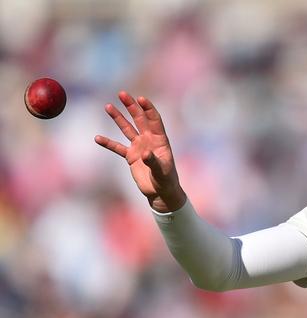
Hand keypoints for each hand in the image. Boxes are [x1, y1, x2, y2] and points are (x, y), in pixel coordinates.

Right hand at [95, 91, 186, 211]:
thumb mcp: (161, 171)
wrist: (160, 192)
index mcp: (160, 140)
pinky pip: (117, 147)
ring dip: (118, 118)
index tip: (140, 99)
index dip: (148, 109)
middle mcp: (149, 140)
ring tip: (108, 106)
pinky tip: (97, 138)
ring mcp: (139, 147)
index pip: (154, 120)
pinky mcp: (130, 157)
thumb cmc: (166, 180)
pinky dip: (108, 143)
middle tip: (122, 94)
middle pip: (139, 119)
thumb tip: (144, 154)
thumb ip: (153, 162)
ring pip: (127, 129)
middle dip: (131, 106)